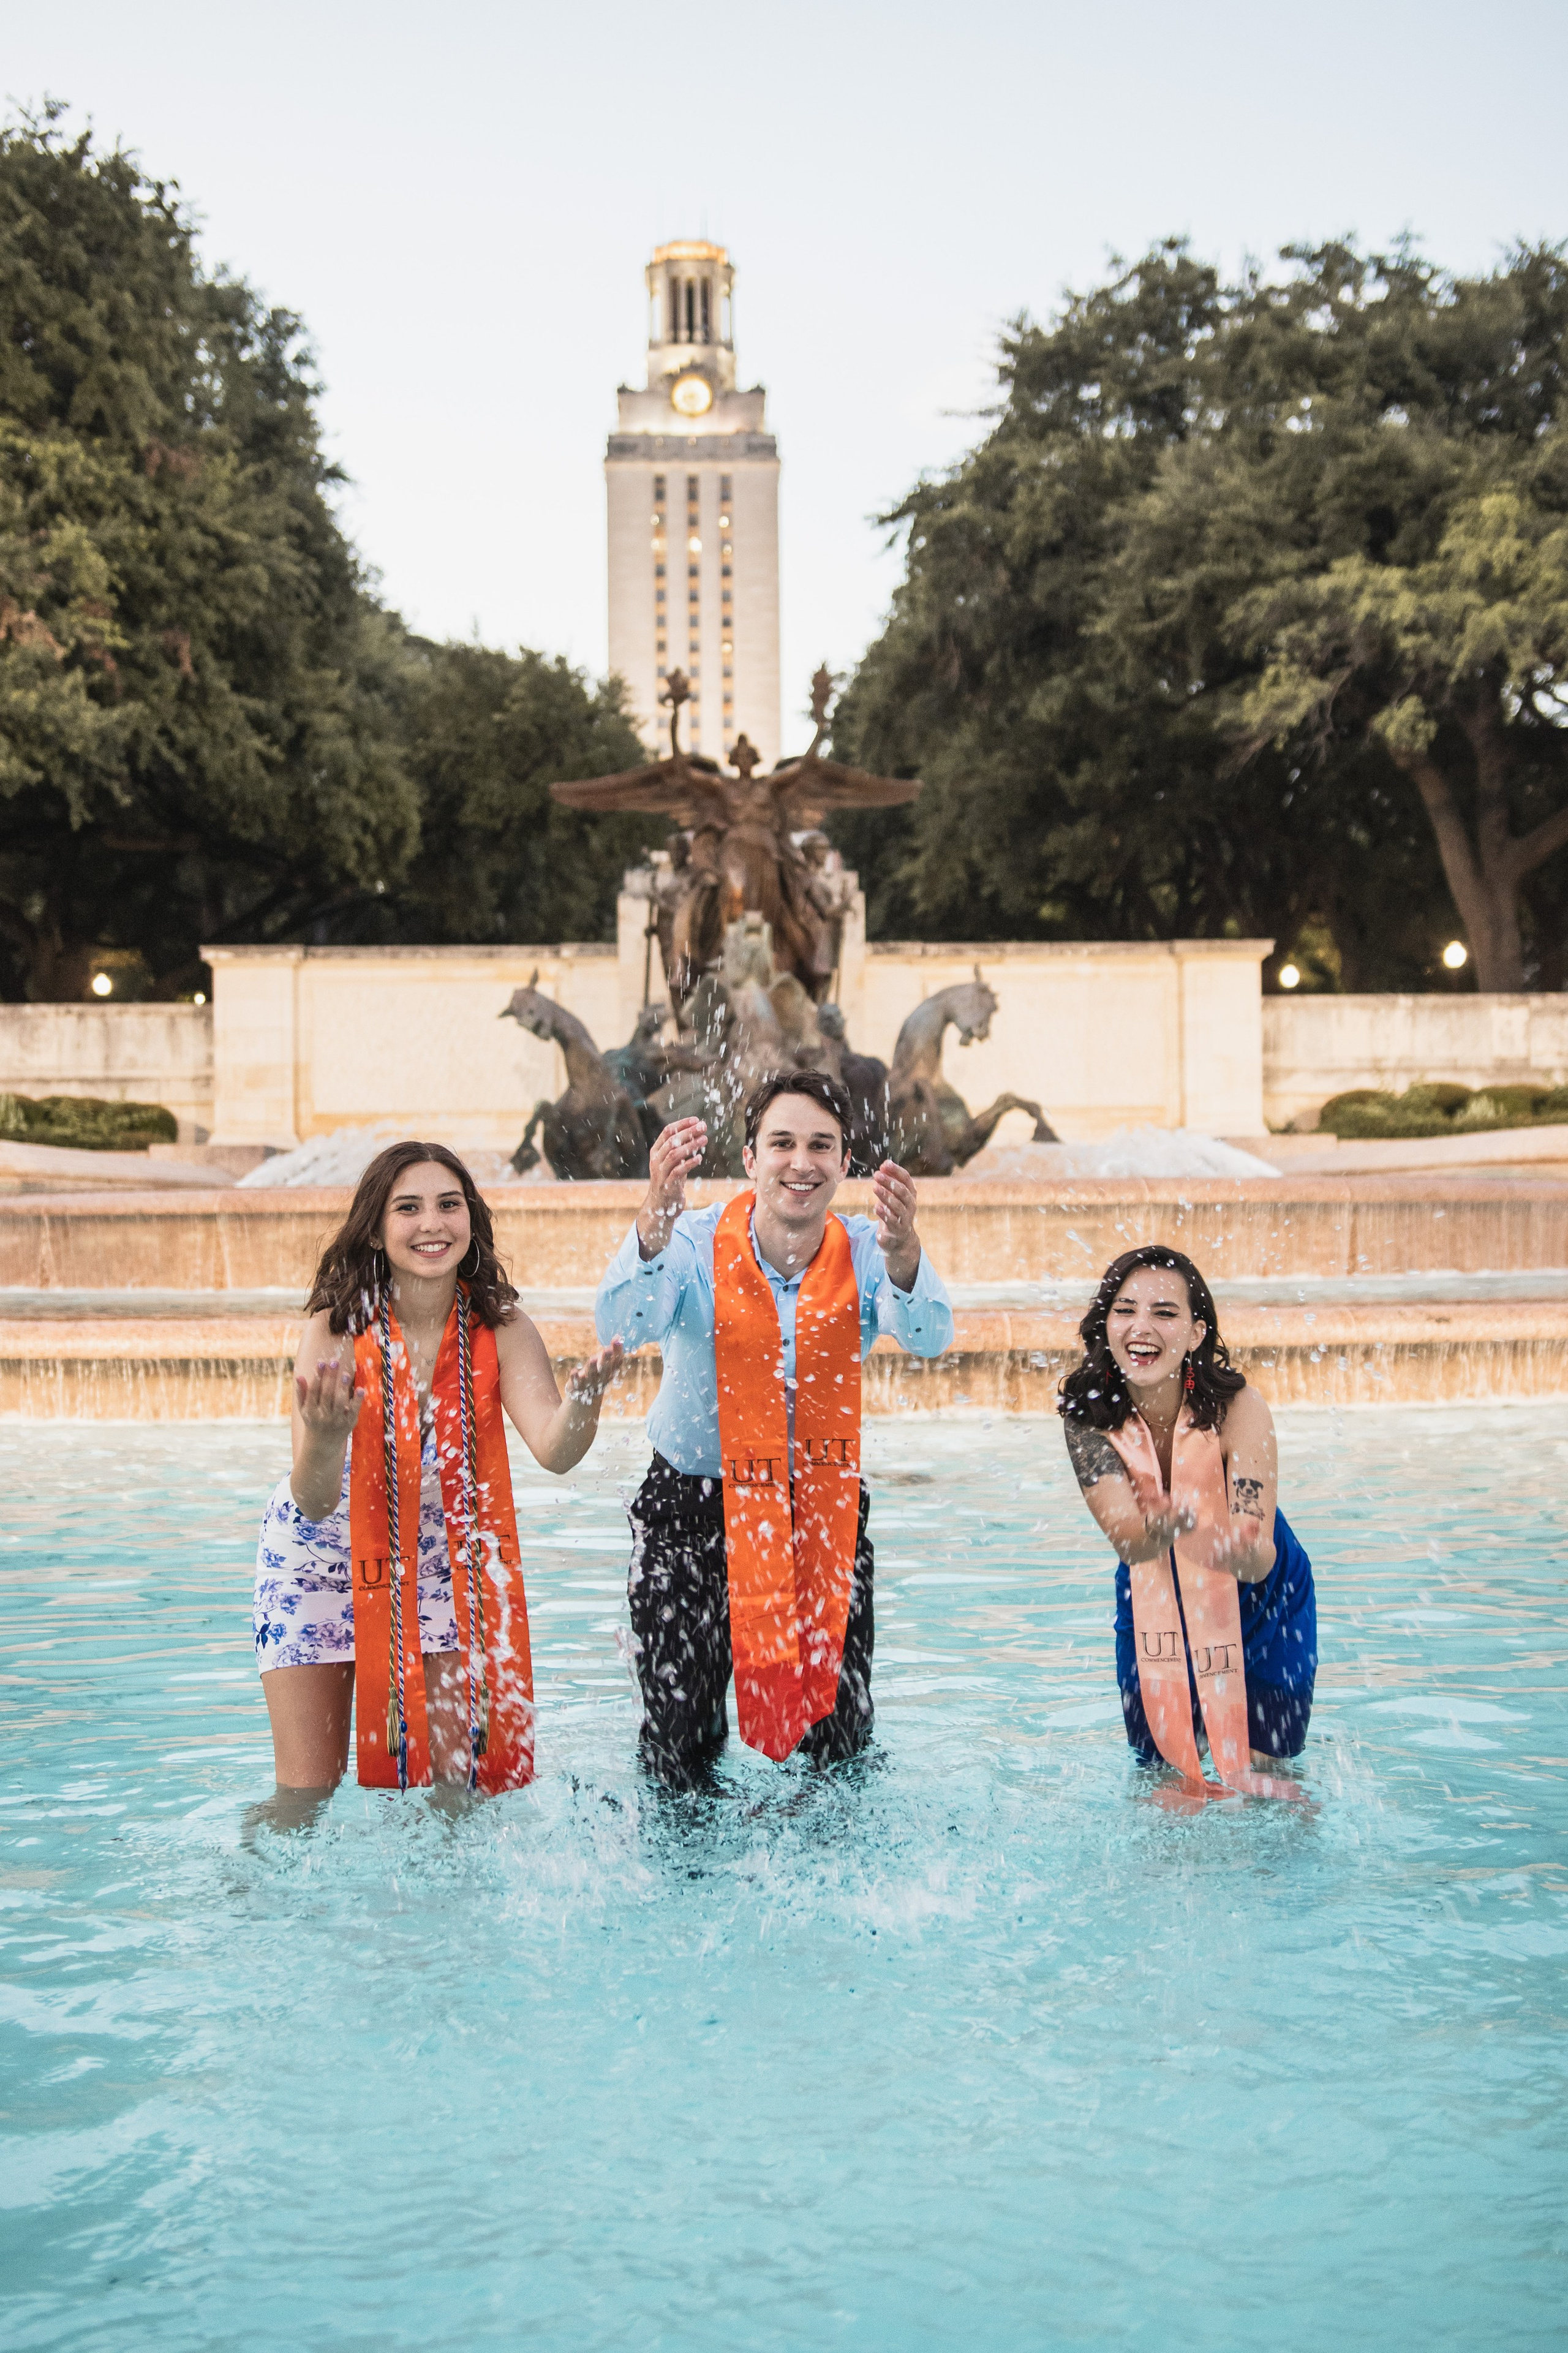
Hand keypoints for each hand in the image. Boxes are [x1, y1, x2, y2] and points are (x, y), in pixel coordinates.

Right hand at [295, 1351, 360, 1436]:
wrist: (322, 1446)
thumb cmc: (312, 1422)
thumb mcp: (304, 1409)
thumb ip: (302, 1392)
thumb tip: (299, 1375)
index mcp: (310, 1411)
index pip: (314, 1390)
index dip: (317, 1376)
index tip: (321, 1362)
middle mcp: (322, 1416)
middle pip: (327, 1394)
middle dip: (330, 1377)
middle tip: (334, 1362)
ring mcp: (336, 1421)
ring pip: (340, 1402)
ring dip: (343, 1387)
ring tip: (345, 1373)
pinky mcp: (348, 1424)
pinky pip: (354, 1410)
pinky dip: (357, 1400)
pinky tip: (360, 1388)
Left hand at [566, 1337, 623, 1408]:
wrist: (586, 1397)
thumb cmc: (597, 1374)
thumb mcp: (604, 1363)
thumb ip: (612, 1351)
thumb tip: (618, 1336)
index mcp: (610, 1372)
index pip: (616, 1362)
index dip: (617, 1352)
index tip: (617, 1340)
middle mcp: (602, 1378)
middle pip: (605, 1369)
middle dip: (606, 1359)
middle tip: (607, 1350)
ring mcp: (590, 1383)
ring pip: (592, 1375)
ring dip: (592, 1368)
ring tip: (593, 1359)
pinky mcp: (578, 1386)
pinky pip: (577, 1382)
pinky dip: (575, 1377)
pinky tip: (574, 1371)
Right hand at [638, 1118, 706, 1257]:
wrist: (661, 1207)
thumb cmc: (670, 1182)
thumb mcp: (673, 1163)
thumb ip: (680, 1149)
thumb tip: (695, 1133)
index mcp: (656, 1152)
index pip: (667, 1132)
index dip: (682, 1124)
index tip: (696, 1119)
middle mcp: (656, 1160)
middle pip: (671, 1141)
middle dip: (688, 1132)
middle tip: (703, 1126)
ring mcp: (660, 1173)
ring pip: (674, 1154)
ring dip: (690, 1146)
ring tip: (705, 1140)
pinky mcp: (668, 1185)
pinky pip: (678, 1171)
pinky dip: (689, 1163)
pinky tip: (699, 1159)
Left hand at [870, 1158, 919, 1286]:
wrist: (900, 1239)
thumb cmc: (896, 1213)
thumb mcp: (894, 1196)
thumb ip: (891, 1181)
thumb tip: (885, 1164)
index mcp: (910, 1195)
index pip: (907, 1180)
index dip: (896, 1171)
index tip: (884, 1164)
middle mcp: (910, 1205)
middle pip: (902, 1192)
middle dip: (890, 1182)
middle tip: (877, 1175)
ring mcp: (905, 1219)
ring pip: (898, 1206)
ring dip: (886, 1196)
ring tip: (874, 1187)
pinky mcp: (897, 1230)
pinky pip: (892, 1222)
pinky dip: (885, 1214)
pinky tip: (877, 1207)